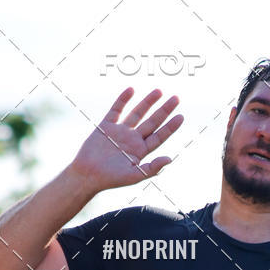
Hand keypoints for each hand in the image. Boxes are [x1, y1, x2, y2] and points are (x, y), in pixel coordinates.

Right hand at [69, 87, 183, 192]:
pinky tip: (131, 90)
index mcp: (141, 151)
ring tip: (159, 91)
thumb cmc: (111, 179)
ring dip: (147, 102)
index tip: (181, 116)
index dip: (170, 127)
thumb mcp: (135, 175)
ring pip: (137, 113)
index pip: (159, 136)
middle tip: (176, 98)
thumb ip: (152, 168)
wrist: (87, 175)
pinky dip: (122, 100)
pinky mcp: (106, 126)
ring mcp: (120, 131)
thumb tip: (170, 159)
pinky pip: (116, 110)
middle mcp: (132, 139)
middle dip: (164, 110)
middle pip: (152, 122)